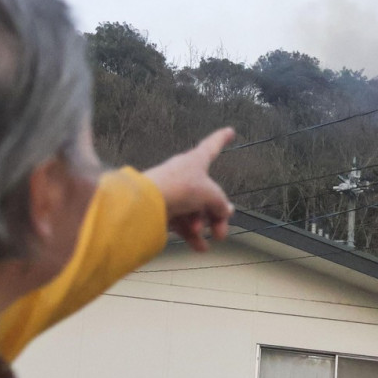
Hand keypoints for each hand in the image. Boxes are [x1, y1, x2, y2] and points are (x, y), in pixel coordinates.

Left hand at [144, 128, 234, 251]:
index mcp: (196, 160)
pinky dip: (190, 234)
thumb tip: (225, 211)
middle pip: (207, 193)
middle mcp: (185, 174)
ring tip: (208, 240)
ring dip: (202, 226)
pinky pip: (181, 221)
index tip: (230, 131)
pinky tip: (198, 247)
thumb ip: (221, 203)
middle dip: (216, 214)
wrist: (148, 202)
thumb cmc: (181, 188)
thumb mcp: (211, 194)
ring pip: (194, 210)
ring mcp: (174, 191)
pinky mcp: (163, 209)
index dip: (222, 138)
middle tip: (221, 232)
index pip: (212, 145)